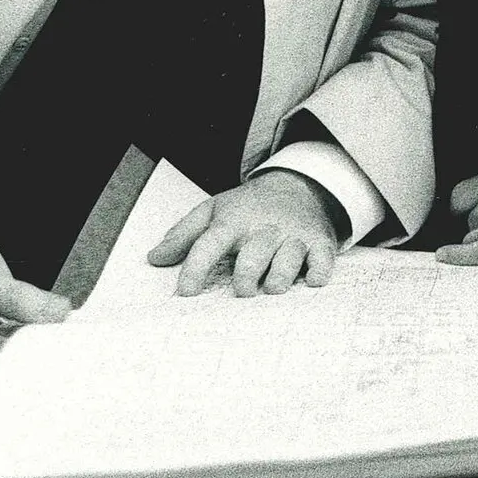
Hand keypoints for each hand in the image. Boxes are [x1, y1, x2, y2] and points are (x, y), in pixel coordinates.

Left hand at [148, 170, 338, 296]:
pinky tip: (310, 281)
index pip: (209, 245)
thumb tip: (155, 259)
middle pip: (251, 261)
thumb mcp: (213, 210)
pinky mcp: (319, 242)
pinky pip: (323, 262)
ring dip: (278, 281)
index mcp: (234, 221)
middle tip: (242, 292)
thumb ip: (183, 235)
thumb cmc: (250, 206)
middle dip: (244, 282)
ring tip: (272, 287)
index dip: (194, 270)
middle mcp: (264, 229)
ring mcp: (294, 236)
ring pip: (287, 264)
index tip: (186, 293)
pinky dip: (318, 275)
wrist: (297, 185)